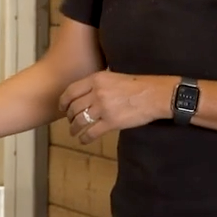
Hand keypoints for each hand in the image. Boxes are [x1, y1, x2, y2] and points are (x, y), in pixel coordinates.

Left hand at [58, 71, 173, 143]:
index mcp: (96, 79)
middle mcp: (96, 93)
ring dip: (74, 128)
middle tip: (69, 120)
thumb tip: (87, 92)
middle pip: (73, 107)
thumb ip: (98, 83)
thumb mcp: (113, 77)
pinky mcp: (111, 122)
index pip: (71, 91)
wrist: (154, 95)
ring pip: (80, 120)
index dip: (63, 101)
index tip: (61, 107)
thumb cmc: (137, 85)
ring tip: (73, 132)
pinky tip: (83, 140)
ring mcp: (103, 108)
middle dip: (69, 116)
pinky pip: (91, 132)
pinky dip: (84, 138)